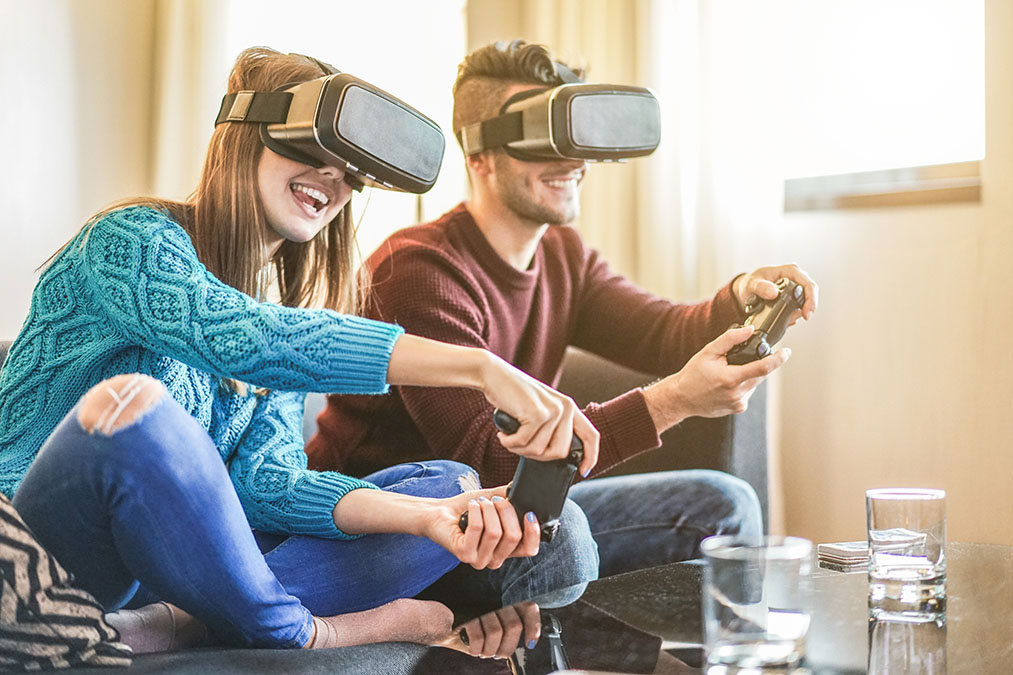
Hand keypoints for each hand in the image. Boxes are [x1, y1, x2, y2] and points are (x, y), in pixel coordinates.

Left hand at [425, 485, 541, 569]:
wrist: (439, 513)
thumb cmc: (467, 509)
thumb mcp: (494, 502)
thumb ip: (512, 499)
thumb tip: (525, 489)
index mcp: (506, 550)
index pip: (529, 549)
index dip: (533, 531)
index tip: (529, 512)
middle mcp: (494, 559)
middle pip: (514, 536)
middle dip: (506, 511)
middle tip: (495, 500)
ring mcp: (479, 559)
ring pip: (496, 532)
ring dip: (489, 509)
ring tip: (480, 502)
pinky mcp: (464, 554)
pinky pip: (478, 529)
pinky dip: (476, 511)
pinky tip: (471, 506)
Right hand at [437, 601, 540, 658]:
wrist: (438, 619)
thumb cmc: (469, 624)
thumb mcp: (493, 623)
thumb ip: (510, 626)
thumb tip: (530, 642)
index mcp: (506, 599)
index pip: (528, 608)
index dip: (533, 627)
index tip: (530, 644)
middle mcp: (496, 598)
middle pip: (513, 626)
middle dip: (506, 647)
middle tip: (497, 653)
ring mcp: (481, 604)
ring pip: (496, 633)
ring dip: (490, 650)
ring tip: (484, 651)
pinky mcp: (467, 612)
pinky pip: (479, 637)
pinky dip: (477, 649)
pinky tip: (474, 649)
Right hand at [479, 354, 598, 476]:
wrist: (493, 375)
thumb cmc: (512, 397)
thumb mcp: (539, 411)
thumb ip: (552, 428)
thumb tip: (556, 457)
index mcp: (569, 407)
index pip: (591, 435)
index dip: (591, 456)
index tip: (584, 471)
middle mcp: (565, 407)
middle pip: (560, 452)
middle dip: (538, 456)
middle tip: (520, 445)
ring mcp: (553, 410)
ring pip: (539, 451)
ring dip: (519, 449)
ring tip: (510, 436)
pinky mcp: (537, 414)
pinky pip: (524, 443)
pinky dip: (509, 443)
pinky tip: (503, 433)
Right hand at [643, 325, 788, 430]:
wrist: (682, 398)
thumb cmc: (693, 375)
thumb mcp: (708, 352)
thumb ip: (730, 339)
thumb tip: (749, 330)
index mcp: (731, 379)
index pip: (763, 368)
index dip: (778, 359)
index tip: (786, 352)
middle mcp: (737, 393)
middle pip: (760, 375)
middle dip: (757, 364)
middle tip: (738, 360)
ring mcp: (739, 403)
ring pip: (754, 383)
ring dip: (748, 375)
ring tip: (726, 374)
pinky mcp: (738, 408)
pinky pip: (747, 391)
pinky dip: (742, 385)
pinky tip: (726, 384)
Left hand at [732, 263, 817, 321]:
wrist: (745, 291)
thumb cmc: (749, 283)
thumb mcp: (751, 284)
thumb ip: (760, 287)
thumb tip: (773, 293)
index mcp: (788, 271)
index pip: (807, 284)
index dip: (810, 299)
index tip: (806, 313)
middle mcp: (795, 278)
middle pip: (810, 293)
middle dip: (808, 308)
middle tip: (804, 318)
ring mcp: (795, 288)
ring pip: (805, 302)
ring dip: (798, 313)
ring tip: (787, 319)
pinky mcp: (792, 298)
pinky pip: (799, 308)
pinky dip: (793, 315)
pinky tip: (785, 319)